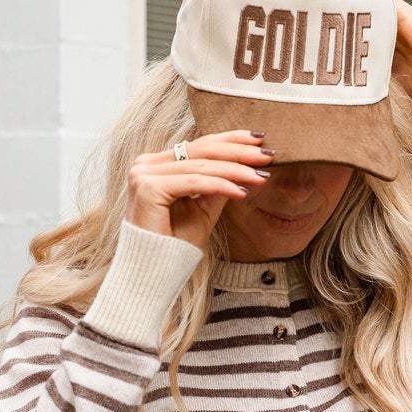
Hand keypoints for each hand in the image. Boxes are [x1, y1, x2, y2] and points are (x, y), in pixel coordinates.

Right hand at [126, 131, 272, 251]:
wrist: (155, 272)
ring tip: (260, 177)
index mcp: (157, 165)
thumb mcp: (204, 209)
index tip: (260, 139)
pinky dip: (220, 186)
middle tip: (267, 155)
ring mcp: (143, 174)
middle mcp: (146, 164)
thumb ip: (219, 185)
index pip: (198, 145)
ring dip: (235, 170)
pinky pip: (194, 182)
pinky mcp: (148, 188)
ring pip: (200, 166)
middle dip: (238, 151)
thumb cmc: (176, 244)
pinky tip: (242, 192)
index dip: (231, 140)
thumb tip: (246, 165)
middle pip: (200, 150)